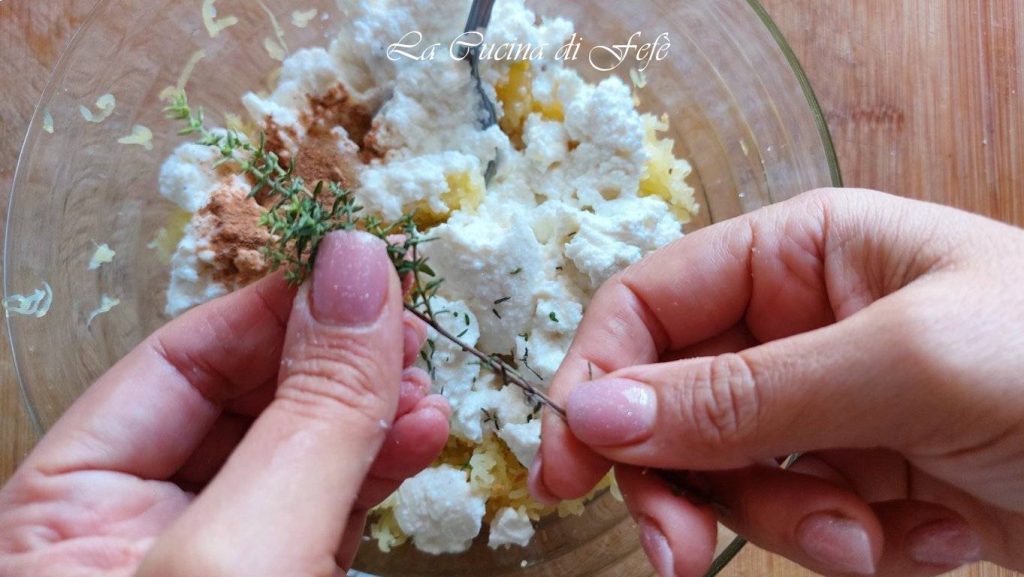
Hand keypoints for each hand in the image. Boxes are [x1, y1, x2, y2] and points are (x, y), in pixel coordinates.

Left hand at [0, 230, 449, 576]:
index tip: (360, 266)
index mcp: (67, 507)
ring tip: (428, 385)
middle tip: (408, 329)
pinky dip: (379, 467)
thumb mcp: (247, 547)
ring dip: (374, 412)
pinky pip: (327, 505)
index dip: (276, 306)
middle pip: (246, 401)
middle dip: (338, 362)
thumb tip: (358, 268)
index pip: (177, 362)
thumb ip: (308, 413)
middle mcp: (133, 526)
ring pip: (298, 453)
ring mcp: (211, 558)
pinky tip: (422, 434)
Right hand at [531, 189, 1023, 576]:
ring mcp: (832, 408)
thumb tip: (596, 414)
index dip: (597, 381)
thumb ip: (742, 394)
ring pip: (735, 479)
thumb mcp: (902, 365)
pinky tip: (933, 542)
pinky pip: (805, 524)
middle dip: (684, 485)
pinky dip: (858, 550)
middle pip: (676, 405)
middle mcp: (803, 324)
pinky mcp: (866, 480)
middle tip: (676, 557)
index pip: (650, 307)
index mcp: (802, 253)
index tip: (567, 467)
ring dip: (792, 528)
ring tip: (874, 544)